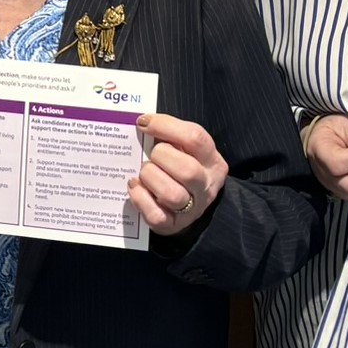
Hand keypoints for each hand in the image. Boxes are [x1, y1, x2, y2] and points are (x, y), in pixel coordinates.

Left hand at [127, 113, 228, 234]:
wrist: (189, 206)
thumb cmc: (181, 168)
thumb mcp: (185, 150)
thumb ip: (170, 136)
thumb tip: (143, 123)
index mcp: (212, 160)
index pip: (195, 137)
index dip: (165, 126)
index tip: (143, 123)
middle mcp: (206, 185)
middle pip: (187, 170)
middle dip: (160, 157)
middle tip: (150, 156)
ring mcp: (192, 208)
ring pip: (172, 194)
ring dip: (150, 178)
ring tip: (143, 173)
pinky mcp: (173, 225)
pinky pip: (156, 216)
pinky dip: (140, 199)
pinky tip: (135, 187)